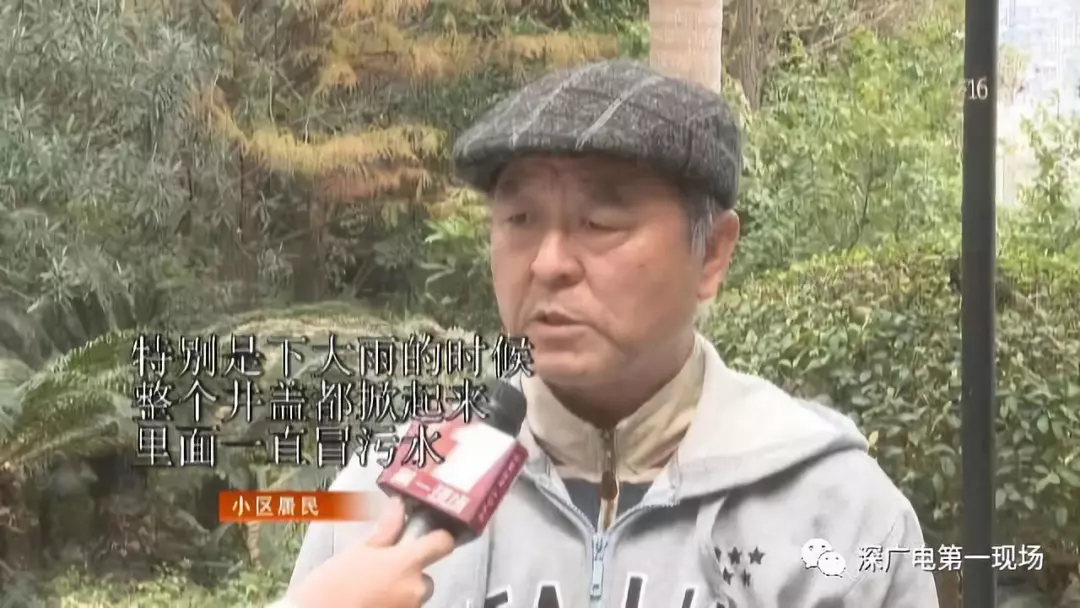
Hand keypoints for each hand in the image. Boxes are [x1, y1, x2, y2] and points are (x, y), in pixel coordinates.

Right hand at [287, 498, 454, 607]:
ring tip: (371, 591)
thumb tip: (399, 505)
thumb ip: (385, 531)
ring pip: (414, 595)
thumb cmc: (331, 585)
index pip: (443, 543)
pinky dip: (393, 605)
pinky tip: (371, 602)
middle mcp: (416, 588)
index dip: (437, 538)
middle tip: (381, 571)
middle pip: (426, 575)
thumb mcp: (357, 552)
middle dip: (409, 573)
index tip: (424, 537)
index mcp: (407, 563)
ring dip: (401, 591)